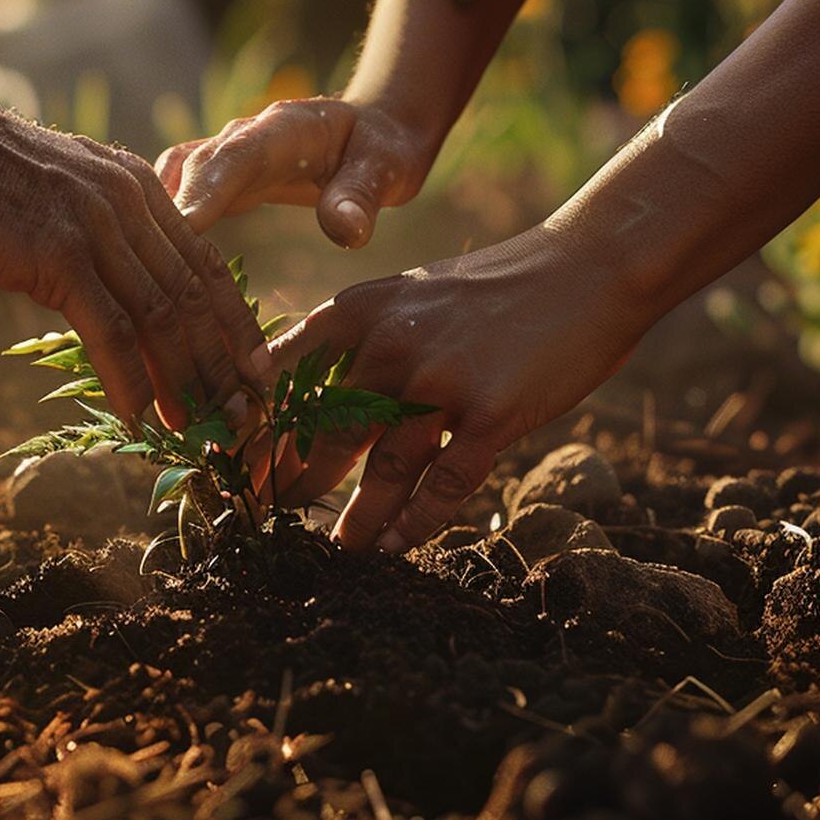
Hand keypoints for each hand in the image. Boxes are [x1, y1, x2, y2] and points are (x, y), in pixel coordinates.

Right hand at [0, 105, 268, 426]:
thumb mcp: (60, 192)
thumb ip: (98, 228)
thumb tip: (113, 282)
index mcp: (136, 187)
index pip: (204, 261)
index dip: (234, 320)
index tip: (255, 367)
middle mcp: (130, 204)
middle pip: (193, 296)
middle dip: (221, 363)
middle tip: (237, 416)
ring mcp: (98, 228)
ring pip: (161, 318)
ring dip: (182, 381)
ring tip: (193, 428)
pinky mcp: (60, 255)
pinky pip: (111, 330)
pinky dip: (129, 381)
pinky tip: (137, 417)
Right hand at [155, 97, 442, 247]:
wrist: (375, 129)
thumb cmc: (383, 150)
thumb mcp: (387, 169)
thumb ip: (362, 197)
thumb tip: (345, 232)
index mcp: (280, 129)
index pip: (233, 157)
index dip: (202, 192)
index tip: (179, 228)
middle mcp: (242, 138)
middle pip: (192, 170)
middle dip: (167, 213)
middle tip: (143, 266)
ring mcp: (225, 157)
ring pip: (174, 182)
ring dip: (152, 220)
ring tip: (133, 271)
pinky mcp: (219, 179)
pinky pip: (179, 196)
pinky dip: (158, 224)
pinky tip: (143, 265)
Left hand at [263, 227, 651, 552]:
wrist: (588, 268)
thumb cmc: (496, 290)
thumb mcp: (411, 295)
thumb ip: (363, 341)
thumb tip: (312, 398)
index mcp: (361, 310)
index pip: (285, 376)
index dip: (256, 427)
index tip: (231, 467)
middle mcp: (390, 343)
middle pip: (324, 432)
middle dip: (293, 482)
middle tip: (270, 518)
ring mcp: (441, 380)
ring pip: (382, 469)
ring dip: (355, 519)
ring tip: (339, 550)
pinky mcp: (491, 413)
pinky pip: (443, 485)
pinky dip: (415, 523)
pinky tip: (397, 546)